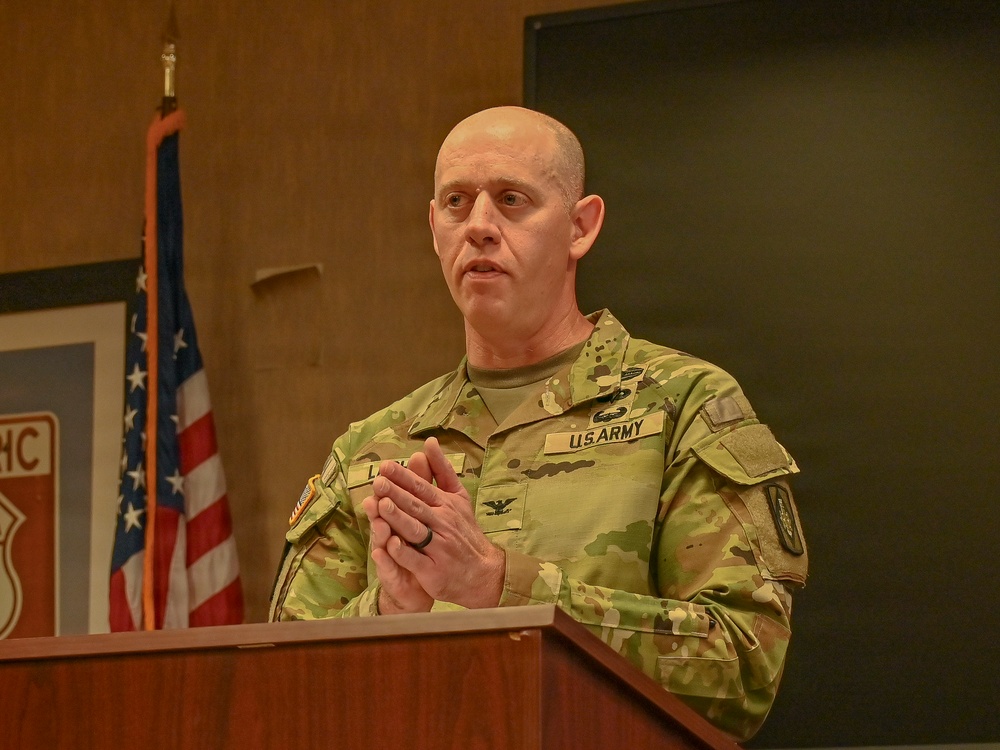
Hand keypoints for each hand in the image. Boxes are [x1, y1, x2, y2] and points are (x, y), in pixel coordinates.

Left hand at [371, 437, 504, 608]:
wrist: (483, 572)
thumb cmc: (464, 531)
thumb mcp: (458, 497)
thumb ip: (442, 470)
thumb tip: (429, 442)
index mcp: (446, 505)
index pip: (422, 488)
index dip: (403, 477)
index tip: (385, 466)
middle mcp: (443, 524)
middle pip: (416, 506)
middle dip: (396, 494)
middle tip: (378, 482)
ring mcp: (439, 548)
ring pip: (415, 531)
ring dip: (398, 518)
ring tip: (381, 506)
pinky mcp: (433, 571)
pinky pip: (416, 560)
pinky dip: (404, 553)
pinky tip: (390, 544)